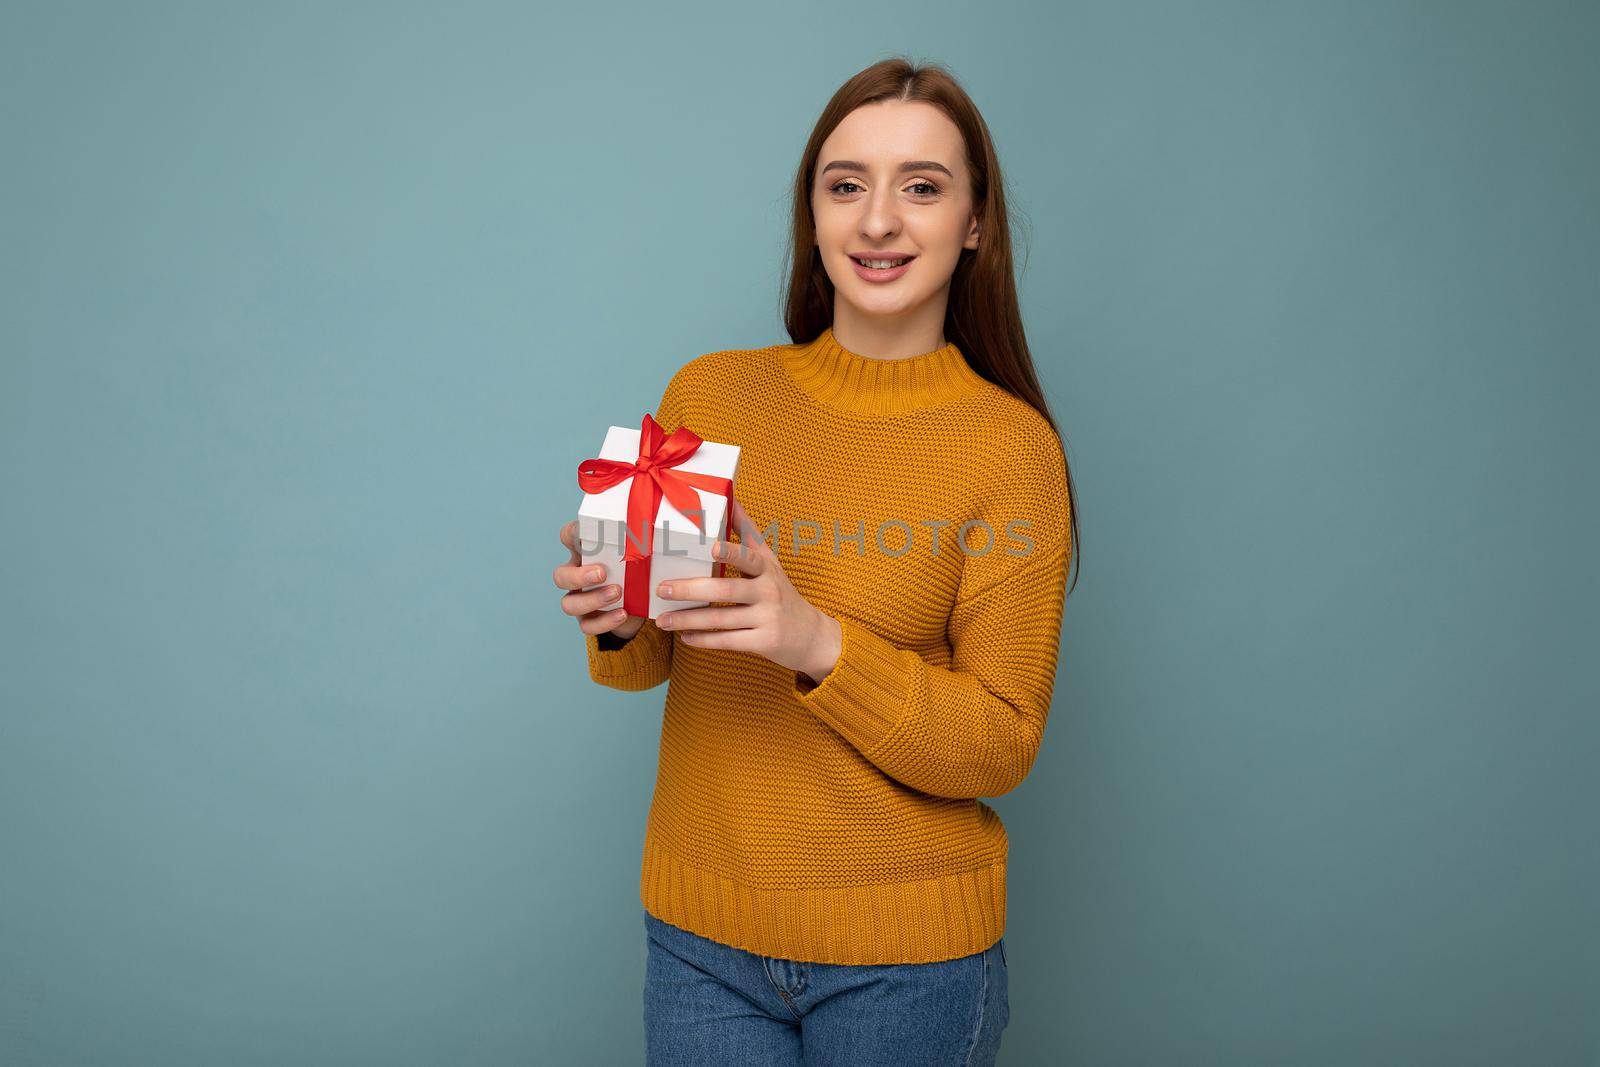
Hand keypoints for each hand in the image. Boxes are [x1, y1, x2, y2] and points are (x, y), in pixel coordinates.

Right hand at [554, 518, 643, 640]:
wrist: (642, 604)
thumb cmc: (636, 570)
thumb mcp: (636, 553)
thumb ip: (636, 539)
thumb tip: (651, 521)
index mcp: (585, 554)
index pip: (569, 536)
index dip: (573, 533)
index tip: (586, 534)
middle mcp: (577, 576)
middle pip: (560, 576)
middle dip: (579, 576)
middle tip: (602, 573)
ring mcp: (580, 600)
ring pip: (569, 604)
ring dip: (593, 599)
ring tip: (618, 593)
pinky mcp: (590, 620)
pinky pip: (587, 626)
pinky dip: (605, 621)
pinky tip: (623, 614)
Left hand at [654, 498, 842, 684]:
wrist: (809, 634)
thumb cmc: (780, 592)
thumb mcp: (769, 562)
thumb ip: (748, 533)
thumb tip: (731, 498)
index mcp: (766, 568)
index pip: (748, 557)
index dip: (731, 552)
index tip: (712, 547)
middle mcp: (768, 591)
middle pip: (726, 589)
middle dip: (691, 590)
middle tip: (663, 589)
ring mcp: (767, 618)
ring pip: (721, 618)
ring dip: (688, 619)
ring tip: (662, 620)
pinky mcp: (764, 642)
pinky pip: (728, 641)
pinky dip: (703, 640)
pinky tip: (684, 637)